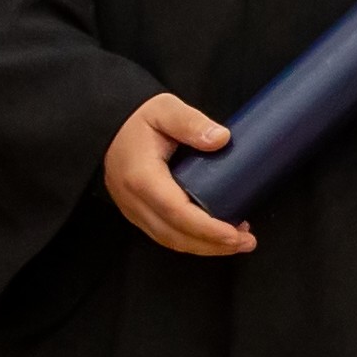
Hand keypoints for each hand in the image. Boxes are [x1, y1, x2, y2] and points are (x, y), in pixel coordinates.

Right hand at [104, 92, 255, 256]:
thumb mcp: (166, 109)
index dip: (207, 229)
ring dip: (204, 247)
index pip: (177, 212)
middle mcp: (134, 201)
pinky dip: (191, 241)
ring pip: (170, 240)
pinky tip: (213, 237)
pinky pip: (165, 235)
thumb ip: (191, 123)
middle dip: (213, 245)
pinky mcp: (138, 213)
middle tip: (246, 241)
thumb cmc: (139, 119)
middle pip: (175, 235)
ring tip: (237, 241)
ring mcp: (133, 210)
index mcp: (142, 177)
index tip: (235, 234)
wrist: (110, 126)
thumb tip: (221, 139)